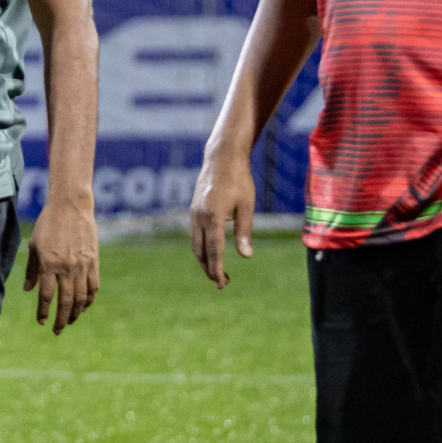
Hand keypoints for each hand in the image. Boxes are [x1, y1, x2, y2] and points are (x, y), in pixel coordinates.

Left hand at [25, 197, 98, 333]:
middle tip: (57, 330)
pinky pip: (93, 287)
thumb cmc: (48, 225)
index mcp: (48, 264)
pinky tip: (84, 306)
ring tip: (71, 321)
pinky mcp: (94, 262)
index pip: (46, 296)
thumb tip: (28, 290)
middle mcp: (66, 268)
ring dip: (76, 313)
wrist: (71, 207)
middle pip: (65, 302)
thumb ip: (32, 269)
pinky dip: (89, 300)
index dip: (43, 311)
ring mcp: (82, 266)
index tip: (41, 321)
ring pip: (81, 298)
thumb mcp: (34, 245)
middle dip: (61, 319)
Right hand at [189, 145, 257, 288]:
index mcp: (212, 217)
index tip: (221, 284)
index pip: (214, 251)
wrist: (221, 158)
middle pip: (200, 251)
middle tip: (221, 284)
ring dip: (204, 259)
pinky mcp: (194, 209)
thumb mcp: (247, 207)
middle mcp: (199, 217)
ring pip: (195, 244)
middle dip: (209, 269)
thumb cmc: (239, 181)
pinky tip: (211, 251)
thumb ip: (245, 232)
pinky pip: (194, 234)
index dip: (217, 269)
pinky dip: (201, 247)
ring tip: (216, 271)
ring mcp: (194, 213)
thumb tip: (246, 256)